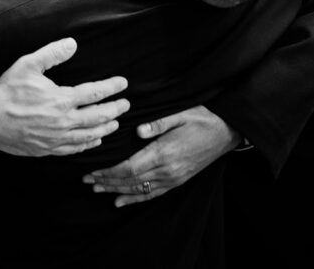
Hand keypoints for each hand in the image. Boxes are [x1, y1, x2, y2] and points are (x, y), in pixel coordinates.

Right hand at [0, 38, 128, 155]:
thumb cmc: (7, 90)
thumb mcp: (28, 65)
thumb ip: (52, 54)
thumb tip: (73, 44)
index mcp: (61, 100)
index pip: (95, 92)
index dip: (112, 87)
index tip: (123, 83)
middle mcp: (62, 121)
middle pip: (98, 116)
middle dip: (115, 109)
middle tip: (126, 105)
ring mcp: (56, 138)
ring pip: (89, 135)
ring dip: (105, 128)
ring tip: (115, 123)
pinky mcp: (47, 149)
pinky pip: (74, 149)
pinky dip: (88, 144)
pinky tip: (94, 140)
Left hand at [84, 105, 238, 206]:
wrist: (226, 131)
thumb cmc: (201, 118)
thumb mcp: (179, 114)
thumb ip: (157, 123)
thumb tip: (136, 130)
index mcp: (163, 153)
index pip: (129, 167)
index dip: (109, 172)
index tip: (92, 172)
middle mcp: (167, 170)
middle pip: (131, 180)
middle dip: (107, 182)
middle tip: (87, 181)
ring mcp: (174, 178)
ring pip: (140, 189)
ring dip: (117, 190)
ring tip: (98, 190)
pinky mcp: (179, 180)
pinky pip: (154, 194)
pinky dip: (136, 199)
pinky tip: (122, 201)